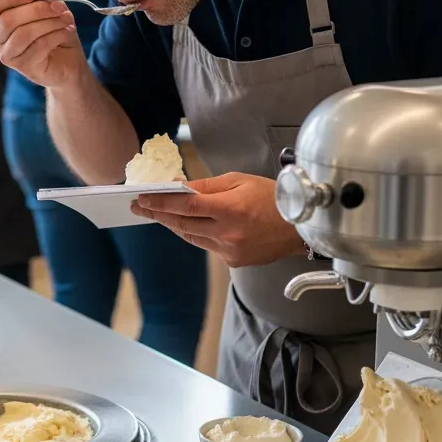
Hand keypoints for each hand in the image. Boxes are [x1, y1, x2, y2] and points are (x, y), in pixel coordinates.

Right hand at [0, 0, 88, 89]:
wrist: (69, 61)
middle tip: (61, 7)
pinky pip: (38, 45)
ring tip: (67, 19)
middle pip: (9, 19)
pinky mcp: (22, 66)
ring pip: (24, 33)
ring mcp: (7, 54)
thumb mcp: (48, 5)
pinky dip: (56, 35)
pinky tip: (67, 32)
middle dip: (38, 9)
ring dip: (50, 23)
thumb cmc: (54, 30)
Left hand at [131, 172, 305, 267]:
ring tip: (156, 213)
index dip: (160, 202)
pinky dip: (193, 234)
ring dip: (172, 224)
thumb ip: (206, 186)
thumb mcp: (240, 181)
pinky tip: (185, 224)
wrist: (301, 226)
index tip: (142, 198)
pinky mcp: (233, 260)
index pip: (186, 206)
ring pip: (191, 236)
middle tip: (140, 206)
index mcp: (231, 209)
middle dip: (158, 214)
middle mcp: (229, 233)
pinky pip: (205, 245)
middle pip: (182, 223)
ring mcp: (230, 250)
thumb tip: (178, 186)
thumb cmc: (274, 198)